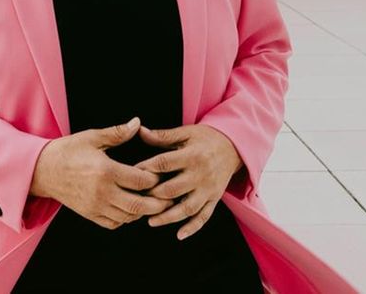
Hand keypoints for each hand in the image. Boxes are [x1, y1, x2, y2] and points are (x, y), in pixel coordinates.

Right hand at [29, 116, 173, 229]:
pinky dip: (126, 218)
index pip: (141, 180)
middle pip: (139, 205)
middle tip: (169, 198)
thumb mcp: (91, 137)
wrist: (42, 170)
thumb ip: (117, 133)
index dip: (155, 178)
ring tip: (152, 203)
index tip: (161, 173)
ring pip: (128, 217)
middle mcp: (102, 192)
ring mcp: (95, 206)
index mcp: (106, 171)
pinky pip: (114, 223)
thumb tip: (137, 123)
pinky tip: (131, 209)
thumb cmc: (67, 151)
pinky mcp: (89, 214)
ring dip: (143, 212)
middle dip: (158, 203)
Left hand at [131, 123, 243, 239]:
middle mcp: (201, 174)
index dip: (147, 169)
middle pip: (174, 189)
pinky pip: (204, 216)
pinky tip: (179, 235)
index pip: (165, 163)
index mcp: (192, 155)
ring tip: (151, 221)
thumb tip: (140, 131)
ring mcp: (209, 189)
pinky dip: (192, 228)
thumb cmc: (205, 138)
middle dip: (154, 195)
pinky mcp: (214, 199)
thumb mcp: (185, 133)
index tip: (131, 173)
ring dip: (168, 217)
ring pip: (187, 208)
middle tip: (136, 199)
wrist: (234, 146)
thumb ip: (163, 136)